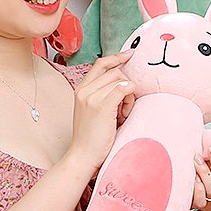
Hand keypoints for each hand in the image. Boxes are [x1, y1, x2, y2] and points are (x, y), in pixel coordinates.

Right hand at [68, 51, 134, 173]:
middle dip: (126, 85)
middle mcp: (84, 90)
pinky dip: (130, 97)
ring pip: (121, 81)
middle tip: (125, 108)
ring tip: (123, 115)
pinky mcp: (101, 106)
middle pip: (115, 72)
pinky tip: (125, 113)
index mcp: (81, 89)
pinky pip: (124, 89)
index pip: (100, 64)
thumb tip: (123, 82)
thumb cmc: (91, 137)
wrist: (82, 156)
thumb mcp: (92, 110)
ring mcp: (91, 97)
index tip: (130, 55)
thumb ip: (102, 94)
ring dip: (129, 96)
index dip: (117, 57)